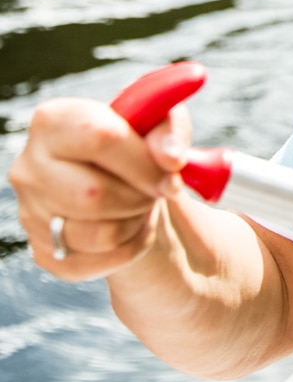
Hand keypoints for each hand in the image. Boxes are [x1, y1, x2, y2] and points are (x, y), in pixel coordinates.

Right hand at [8, 97, 189, 281]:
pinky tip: (135, 225)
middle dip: (141, 196)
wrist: (118, 178)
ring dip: (138, 222)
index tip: (172, 172)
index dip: (143, 161)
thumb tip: (171, 159)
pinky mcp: (46, 253)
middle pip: (94, 195)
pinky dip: (133, 246)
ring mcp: (31, 214)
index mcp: (54, 122)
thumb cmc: (137, 142)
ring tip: (144, 203)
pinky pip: (101, 261)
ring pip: (98, 234)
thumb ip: (170, 131)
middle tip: (160, 189)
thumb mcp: (159, 120)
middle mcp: (30, 168)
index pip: (100, 138)